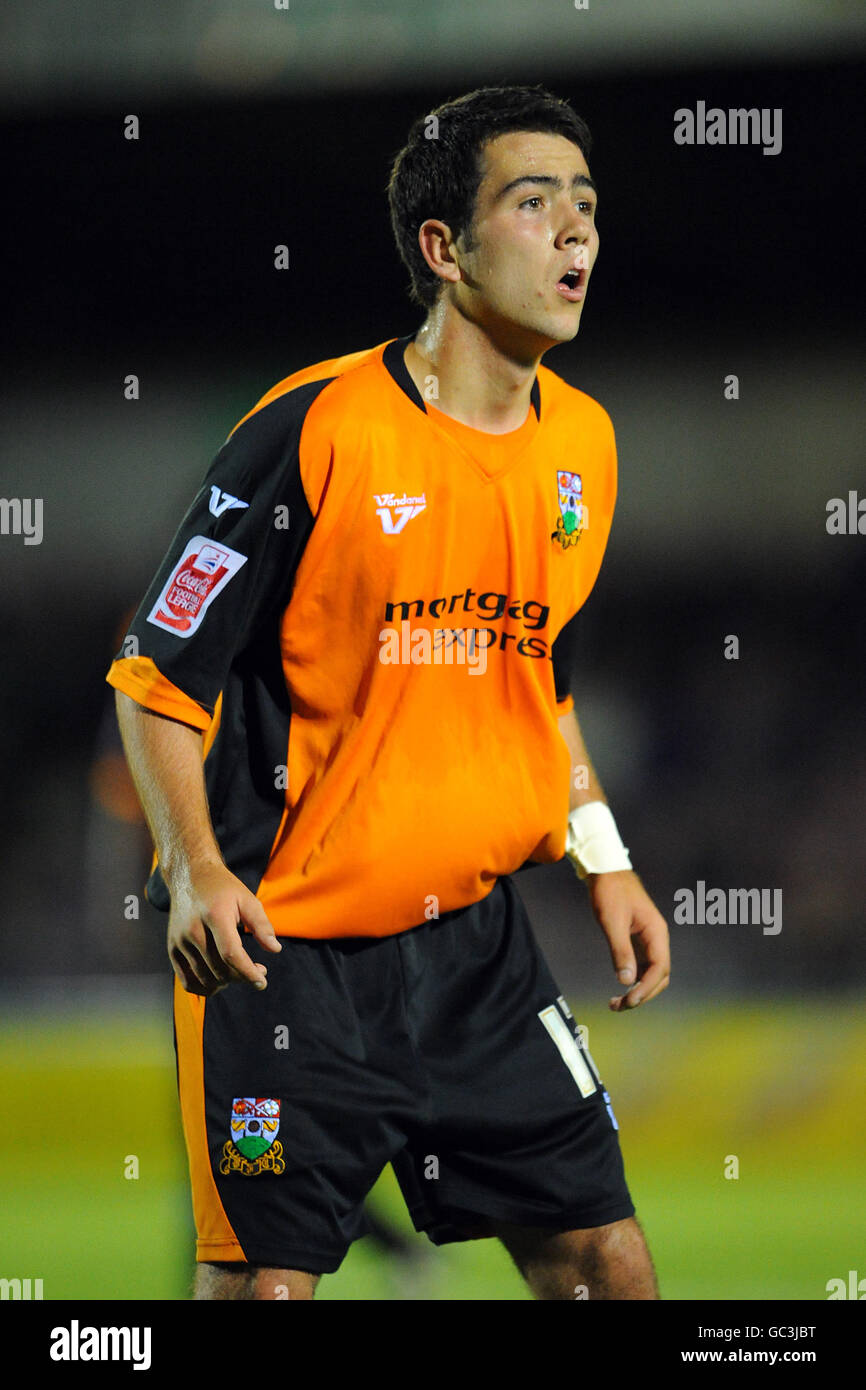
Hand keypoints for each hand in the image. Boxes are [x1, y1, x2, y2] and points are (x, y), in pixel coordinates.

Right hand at [166, 860, 281, 995]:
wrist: (190, 876)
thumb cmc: (223, 888)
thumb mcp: (247, 899)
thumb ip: (262, 925)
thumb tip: (275, 949)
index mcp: (215, 915)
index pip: (231, 954)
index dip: (248, 972)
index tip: (262, 982)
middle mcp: (193, 929)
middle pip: (219, 968)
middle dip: (242, 976)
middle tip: (258, 971)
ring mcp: (179, 940)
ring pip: (205, 977)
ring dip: (226, 983)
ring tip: (240, 973)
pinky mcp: (172, 948)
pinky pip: (187, 980)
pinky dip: (204, 988)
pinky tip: (220, 983)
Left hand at [585, 869, 669, 1011]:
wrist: (605, 871)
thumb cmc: (609, 892)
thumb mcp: (611, 921)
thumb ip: (620, 950)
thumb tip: (627, 981)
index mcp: (656, 932)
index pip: (659, 968)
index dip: (646, 988)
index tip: (629, 1000)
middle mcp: (657, 938)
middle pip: (659, 976)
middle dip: (643, 994)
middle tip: (619, 1006)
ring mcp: (649, 940)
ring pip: (652, 973)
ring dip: (638, 990)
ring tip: (617, 1003)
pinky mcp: (639, 940)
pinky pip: (643, 966)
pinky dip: (634, 980)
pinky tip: (620, 988)